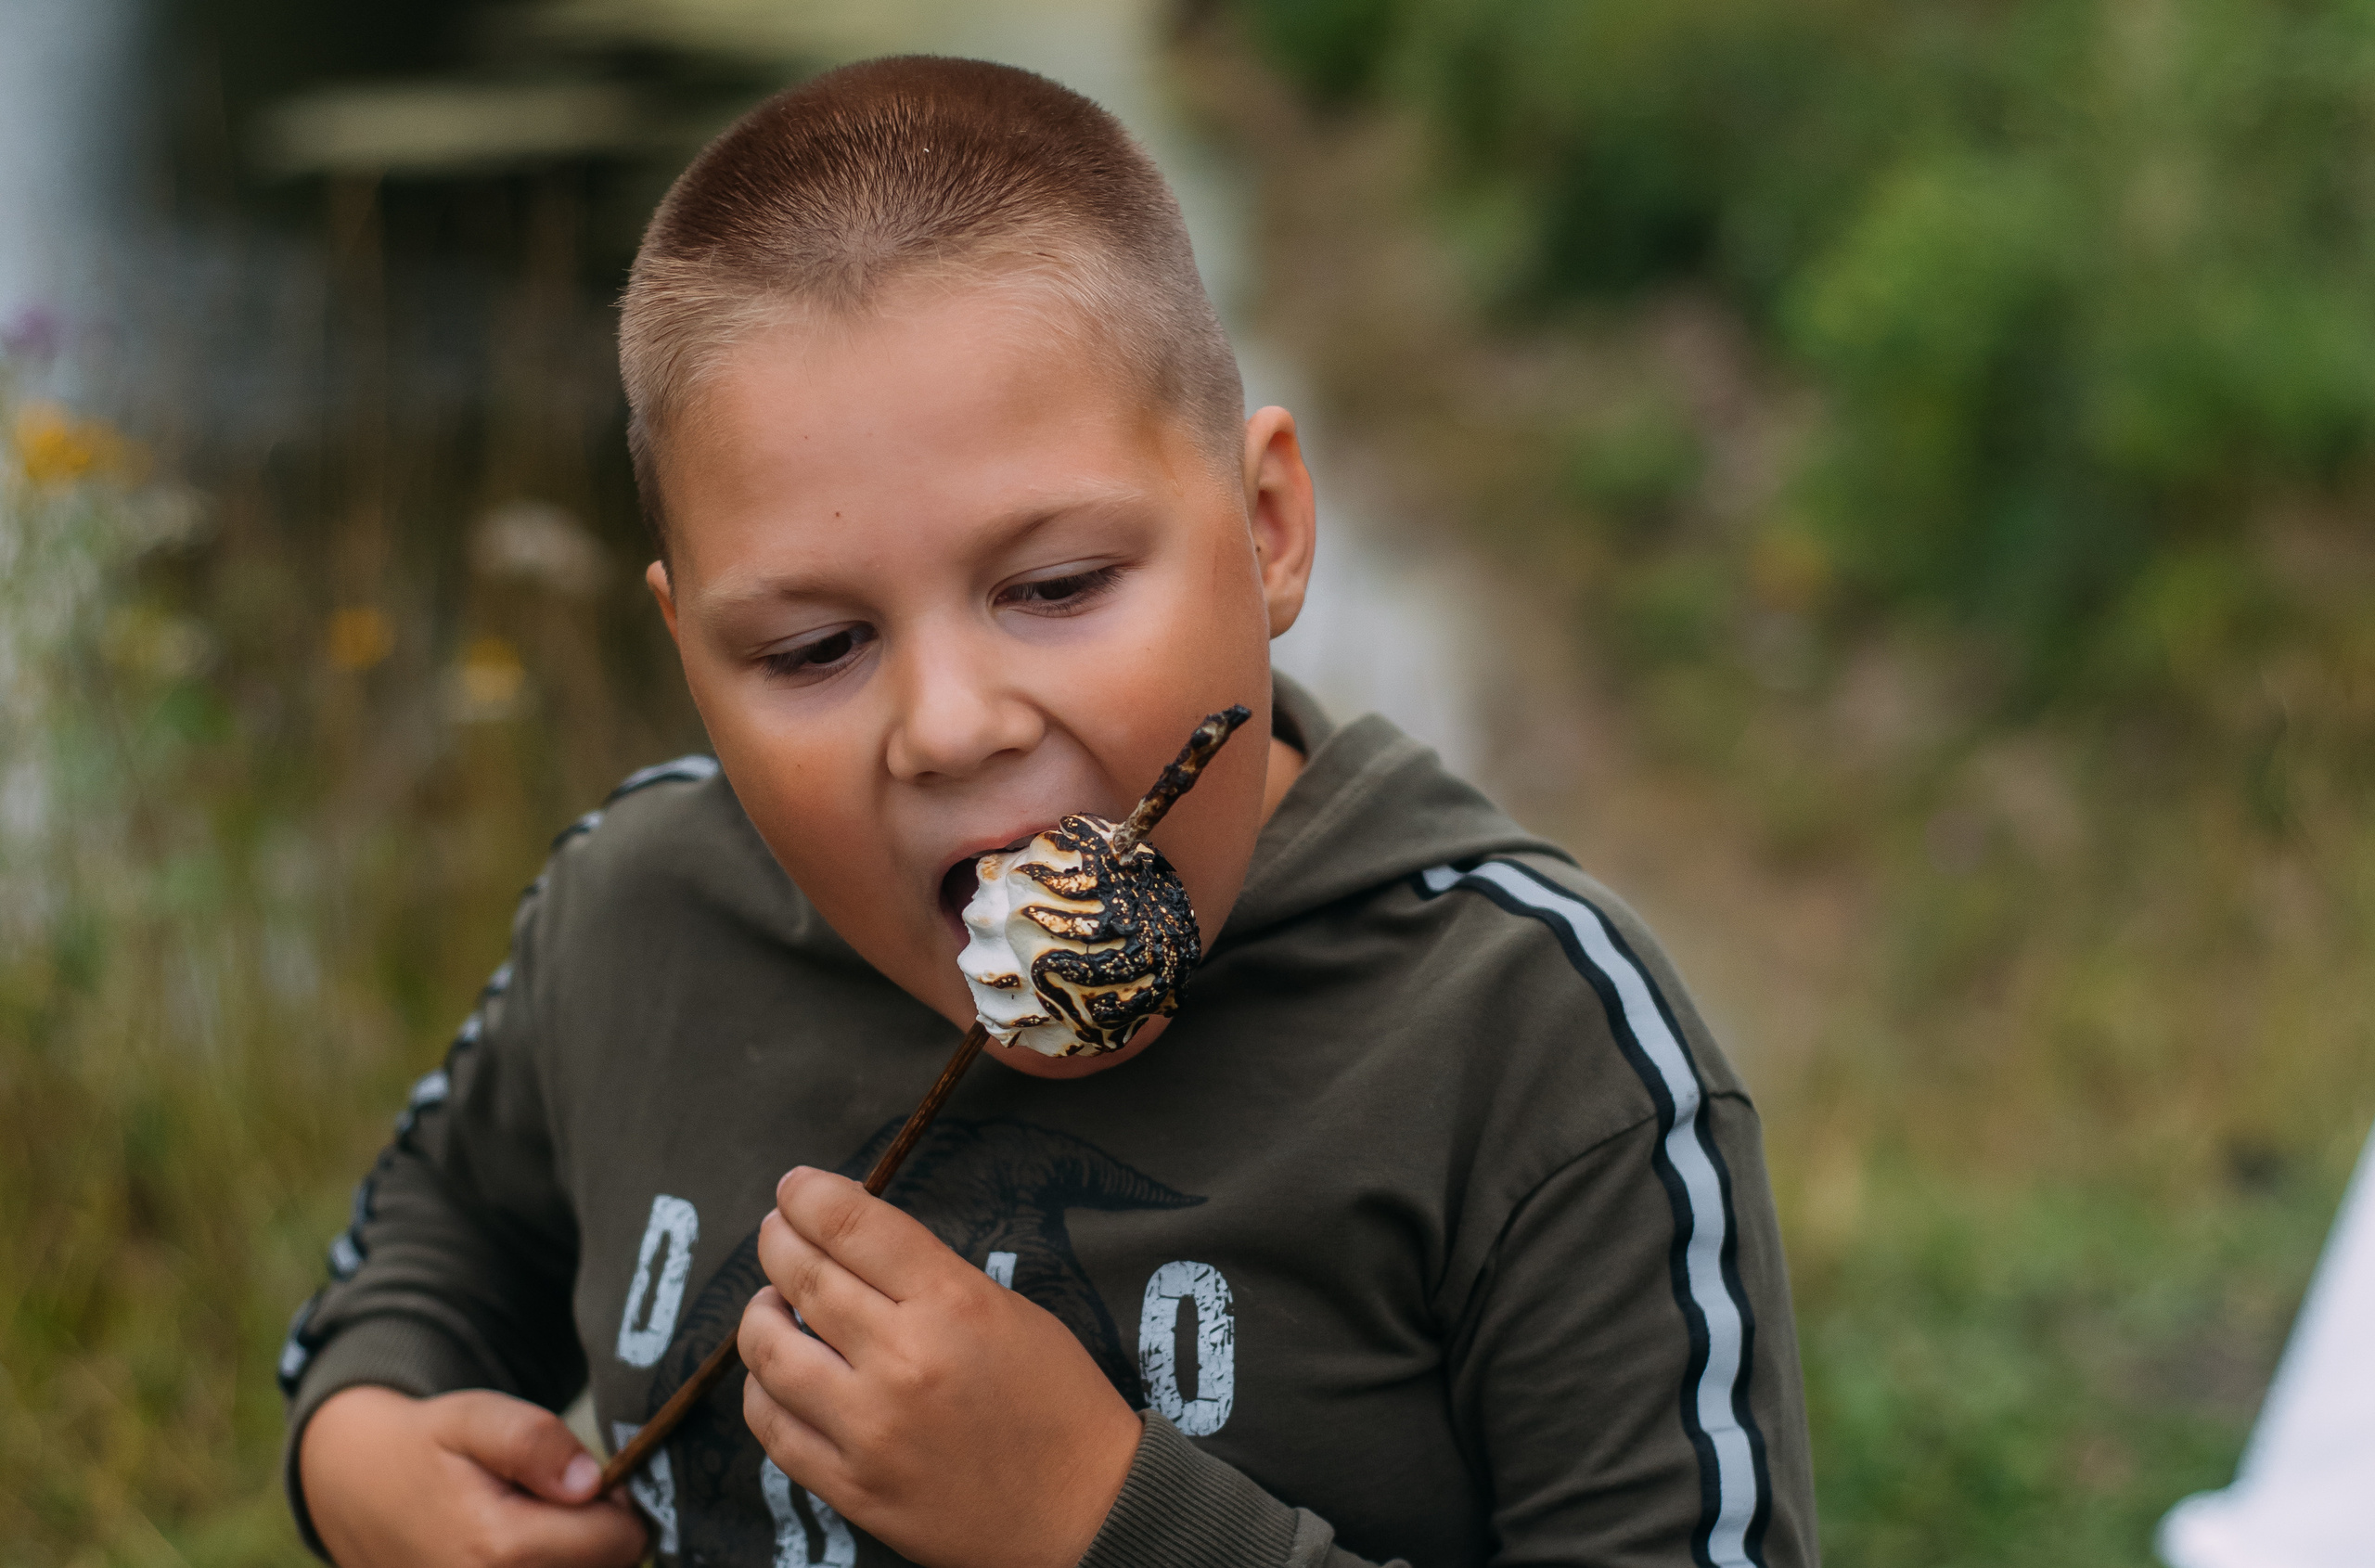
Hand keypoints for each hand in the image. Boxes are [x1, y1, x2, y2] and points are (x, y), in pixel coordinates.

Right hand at [300, 1385, 648, 1567]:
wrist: (354, 1492)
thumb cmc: (423, 1448)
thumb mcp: (475, 1419)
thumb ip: (534, 1442)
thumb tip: (590, 1483)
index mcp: (499, 1551)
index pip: (621, 1541)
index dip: (618, 1502)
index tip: (582, 1481)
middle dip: (598, 1534)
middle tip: (553, 1500)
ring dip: (575, 1554)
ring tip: (532, 1523)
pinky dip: (550, 1565)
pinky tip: (522, 1550)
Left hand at [742, 1167, 1143, 1567]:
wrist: (1086, 1511)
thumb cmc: (1058, 1401)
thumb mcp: (1008, 1310)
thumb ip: (928, 1277)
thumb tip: (850, 1246)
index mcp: (953, 1304)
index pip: (853, 1226)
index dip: (811, 1195)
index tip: (796, 1187)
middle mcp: (903, 1362)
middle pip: (803, 1277)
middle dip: (777, 1239)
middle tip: (776, 1229)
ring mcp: (871, 1430)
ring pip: (770, 1352)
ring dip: (759, 1313)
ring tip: (771, 1304)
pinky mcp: (852, 1488)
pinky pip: (774, 1428)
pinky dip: (763, 1389)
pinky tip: (777, 1374)